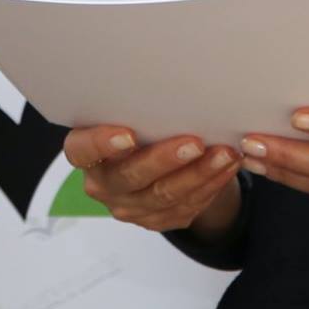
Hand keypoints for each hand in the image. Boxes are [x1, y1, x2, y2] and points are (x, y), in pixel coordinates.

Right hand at [65, 125, 242, 234]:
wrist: (157, 161)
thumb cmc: (141, 126)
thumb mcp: (131, 115)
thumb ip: (138, 110)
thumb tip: (172, 87)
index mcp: (86, 154)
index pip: (81, 151)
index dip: (100, 144)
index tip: (128, 134)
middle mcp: (103, 184)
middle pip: (130, 176)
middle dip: (166, 160)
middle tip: (195, 142)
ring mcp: (129, 207)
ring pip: (165, 195)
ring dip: (200, 174)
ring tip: (225, 153)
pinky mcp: (156, 221)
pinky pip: (186, 207)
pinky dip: (210, 185)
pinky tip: (227, 167)